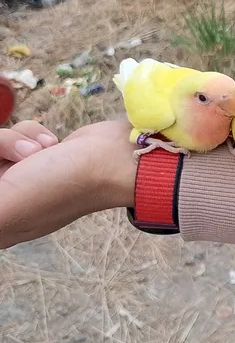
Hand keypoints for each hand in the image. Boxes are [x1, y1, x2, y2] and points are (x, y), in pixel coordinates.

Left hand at [0, 121, 136, 249]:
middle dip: (0, 153)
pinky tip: (52, 145)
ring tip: (41, 152)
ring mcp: (21, 178)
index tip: (6, 171)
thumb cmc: (62, 185)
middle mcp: (7, 202)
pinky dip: (33, 135)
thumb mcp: (5, 208)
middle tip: (24, 159)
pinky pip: (16, 136)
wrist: (115, 159)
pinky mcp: (38, 156)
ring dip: (16, 141)